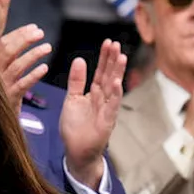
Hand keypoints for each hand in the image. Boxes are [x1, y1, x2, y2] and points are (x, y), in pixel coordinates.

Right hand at [0, 24, 51, 113]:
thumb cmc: (1, 95)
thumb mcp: (1, 74)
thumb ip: (9, 59)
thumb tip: (24, 38)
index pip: (3, 43)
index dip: (19, 33)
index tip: (34, 27)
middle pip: (8, 51)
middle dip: (25, 39)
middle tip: (40, 33)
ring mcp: (2, 86)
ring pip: (17, 66)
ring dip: (33, 54)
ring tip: (48, 47)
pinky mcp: (10, 98)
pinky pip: (23, 85)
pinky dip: (34, 75)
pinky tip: (44, 68)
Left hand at [60, 39, 126, 187]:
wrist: (76, 151)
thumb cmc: (75, 127)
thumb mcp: (72, 99)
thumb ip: (76, 81)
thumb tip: (80, 60)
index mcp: (95, 93)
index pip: (101, 71)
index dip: (105, 58)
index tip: (108, 42)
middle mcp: (103, 99)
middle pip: (109, 75)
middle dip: (113, 60)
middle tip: (116, 44)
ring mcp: (107, 110)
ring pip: (114, 88)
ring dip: (118, 73)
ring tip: (121, 57)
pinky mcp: (107, 122)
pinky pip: (112, 106)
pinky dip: (115, 95)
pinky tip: (116, 83)